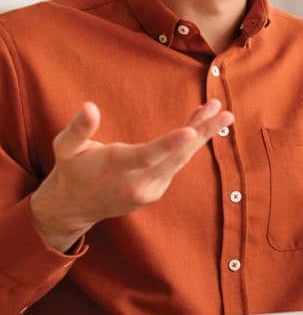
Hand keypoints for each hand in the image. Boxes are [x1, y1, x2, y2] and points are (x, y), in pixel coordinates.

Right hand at [30, 100, 233, 252]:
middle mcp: (138, 182)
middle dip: (202, 133)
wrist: (75, 206)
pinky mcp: (157, 188)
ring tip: (219, 111)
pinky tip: (200, 122)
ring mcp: (151, 188)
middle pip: (176, 156)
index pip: (148, 155)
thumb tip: (89, 107)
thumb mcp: (66, 148)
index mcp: (117, 168)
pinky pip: (177, 162)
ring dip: (201, 134)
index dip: (170, 143)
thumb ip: (78, 129)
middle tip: (225, 113)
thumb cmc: (72, 169)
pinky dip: (189, 143)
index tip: (191, 131)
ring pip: (181, 158)